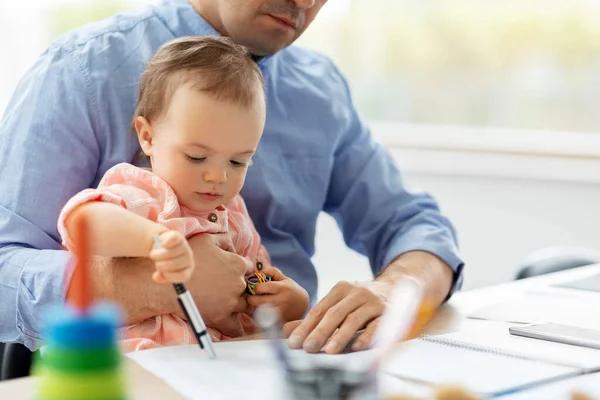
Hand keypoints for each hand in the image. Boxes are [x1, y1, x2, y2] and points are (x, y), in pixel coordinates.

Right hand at [149, 230, 193, 282]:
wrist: (165, 245)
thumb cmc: (164, 261)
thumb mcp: (164, 271)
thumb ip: (161, 276)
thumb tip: (156, 277)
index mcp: (188, 269)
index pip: (183, 276)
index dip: (170, 276)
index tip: (160, 273)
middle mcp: (188, 258)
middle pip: (175, 264)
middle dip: (161, 265)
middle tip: (154, 263)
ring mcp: (184, 247)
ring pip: (171, 253)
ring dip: (158, 255)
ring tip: (153, 254)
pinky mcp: (178, 237)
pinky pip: (172, 239)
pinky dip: (166, 242)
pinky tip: (162, 244)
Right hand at [183, 233, 254, 336]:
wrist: (168, 283)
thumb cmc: (186, 259)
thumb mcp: (207, 239)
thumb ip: (224, 240)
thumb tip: (233, 247)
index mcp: (237, 264)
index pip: (249, 267)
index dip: (240, 269)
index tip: (231, 272)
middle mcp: (239, 283)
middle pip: (247, 287)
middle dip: (239, 287)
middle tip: (225, 287)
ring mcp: (231, 302)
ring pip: (245, 305)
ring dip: (239, 305)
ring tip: (228, 304)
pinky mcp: (221, 318)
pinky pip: (235, 327)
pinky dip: (235, 327)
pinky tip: (232, 325)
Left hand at [247, 266, 309, 321]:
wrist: (304, 306)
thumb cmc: (291, 290)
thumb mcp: (285, 279)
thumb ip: (272, 272)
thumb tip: (257, 272)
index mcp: (282, 288)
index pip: (261, 287)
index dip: (254, 287)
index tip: (254, 287)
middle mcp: (280, 301)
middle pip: (255, 301)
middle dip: (250, 298)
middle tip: (250, 297)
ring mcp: (278, 313)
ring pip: (256, 312)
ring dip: (252, 308)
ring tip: (255, 305)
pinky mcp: (277, 323)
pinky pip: (261, 321)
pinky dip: (258, 317)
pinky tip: (260, 312)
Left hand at [284, 251, 453, 354]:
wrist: (395, 287)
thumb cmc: (359, 301)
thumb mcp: (338, 304)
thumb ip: (314, 318)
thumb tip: (286, 330)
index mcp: (340, 288)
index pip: (319, 309)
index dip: (306, 326)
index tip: (294, 342)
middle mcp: (356, 292)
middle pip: (334, 313)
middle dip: (319, 332)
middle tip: (308, 348)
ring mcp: (373, 301)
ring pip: (354, 319)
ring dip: (340, 336)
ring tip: (328, 351)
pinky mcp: (389, 312)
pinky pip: (376, 325)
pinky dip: (366, 337)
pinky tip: (357, 348)